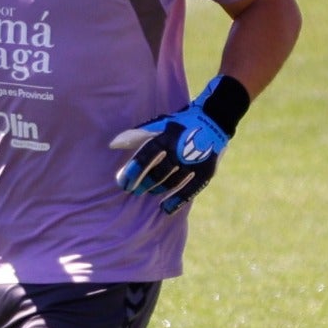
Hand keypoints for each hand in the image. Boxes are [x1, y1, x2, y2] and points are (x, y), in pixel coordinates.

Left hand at [107, 75, 248, 214]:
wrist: (214, 119)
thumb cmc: (180, 123)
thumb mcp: (159, 123)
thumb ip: (137, 135)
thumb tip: (112, 145)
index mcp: (167, 137)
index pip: (146, 157)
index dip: (133, 172)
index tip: (123, 183)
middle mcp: (180, 151)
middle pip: (158, 172)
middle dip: (143, 183)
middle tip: (133, 190)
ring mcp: (194, 162)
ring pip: (172, 182)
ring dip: (158, 190)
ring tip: (149, 192)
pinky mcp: (206, 171)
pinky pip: (190, 190)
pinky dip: (177, 201)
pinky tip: (165, 209)